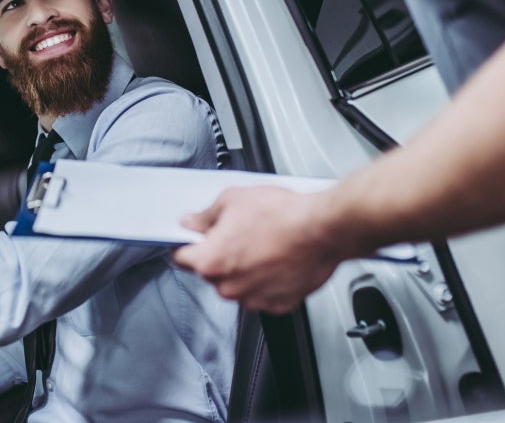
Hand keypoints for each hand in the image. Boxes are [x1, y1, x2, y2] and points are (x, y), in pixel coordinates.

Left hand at [173, 186, 348, 313]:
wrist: (323, 229)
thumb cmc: (283, 215)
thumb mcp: (232, 200)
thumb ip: (205, 216)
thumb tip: (192, 222)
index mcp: (212, 261)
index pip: (181, 258)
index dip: (185, 245)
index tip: (189, 241)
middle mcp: (230, 286)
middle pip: (211, 272)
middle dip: (219, 254)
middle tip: (237, 234)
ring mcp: (254, 298)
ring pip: (236, 285)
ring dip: (243, 269)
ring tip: (262, 244)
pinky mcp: (278, 305)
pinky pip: (261, 293)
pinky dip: (265, 280)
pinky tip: (275, 258)